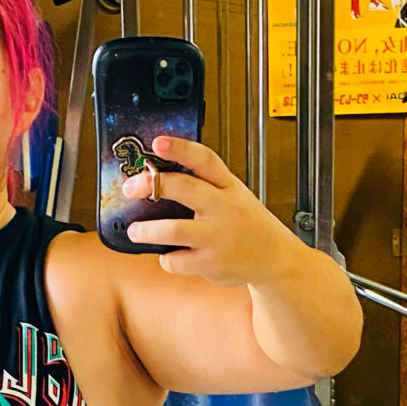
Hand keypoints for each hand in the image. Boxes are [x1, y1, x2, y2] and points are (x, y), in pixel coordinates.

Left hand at [121, 136, 298, 285]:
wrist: (275, 258)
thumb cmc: (247, 224)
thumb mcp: (235, 196)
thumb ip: (205, 186)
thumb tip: (156, 181)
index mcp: (228, 186)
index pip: (204, 160)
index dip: (180, 149)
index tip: (158, 143)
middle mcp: (224, 208)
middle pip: (183, 188)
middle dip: (151, 185)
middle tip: (131, 188)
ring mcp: (218, 236)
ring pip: (174, 230)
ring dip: (148, 230)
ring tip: (135, 230)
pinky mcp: (212, 263)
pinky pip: (176, 260)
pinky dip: (167, 258)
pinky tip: (170, 255)